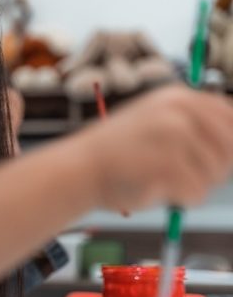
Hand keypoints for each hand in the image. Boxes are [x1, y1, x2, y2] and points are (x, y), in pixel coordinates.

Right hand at [74, 85, 232, 211]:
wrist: (78, 168)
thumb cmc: (117, 152)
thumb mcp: (155, 122)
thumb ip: (193, 124)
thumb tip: (232, 144)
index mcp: (178, 97)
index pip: (230, 116)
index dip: (228, 143)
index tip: (213, 158)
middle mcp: (180, 111)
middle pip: (230, 148)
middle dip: (215, 169)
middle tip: (184, 174)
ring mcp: (174, 136)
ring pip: (216, 174)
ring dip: (194, 185)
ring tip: (160, 178)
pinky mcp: (168, 163)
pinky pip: (197, 192)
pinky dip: (181, 199)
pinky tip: (155, 188)